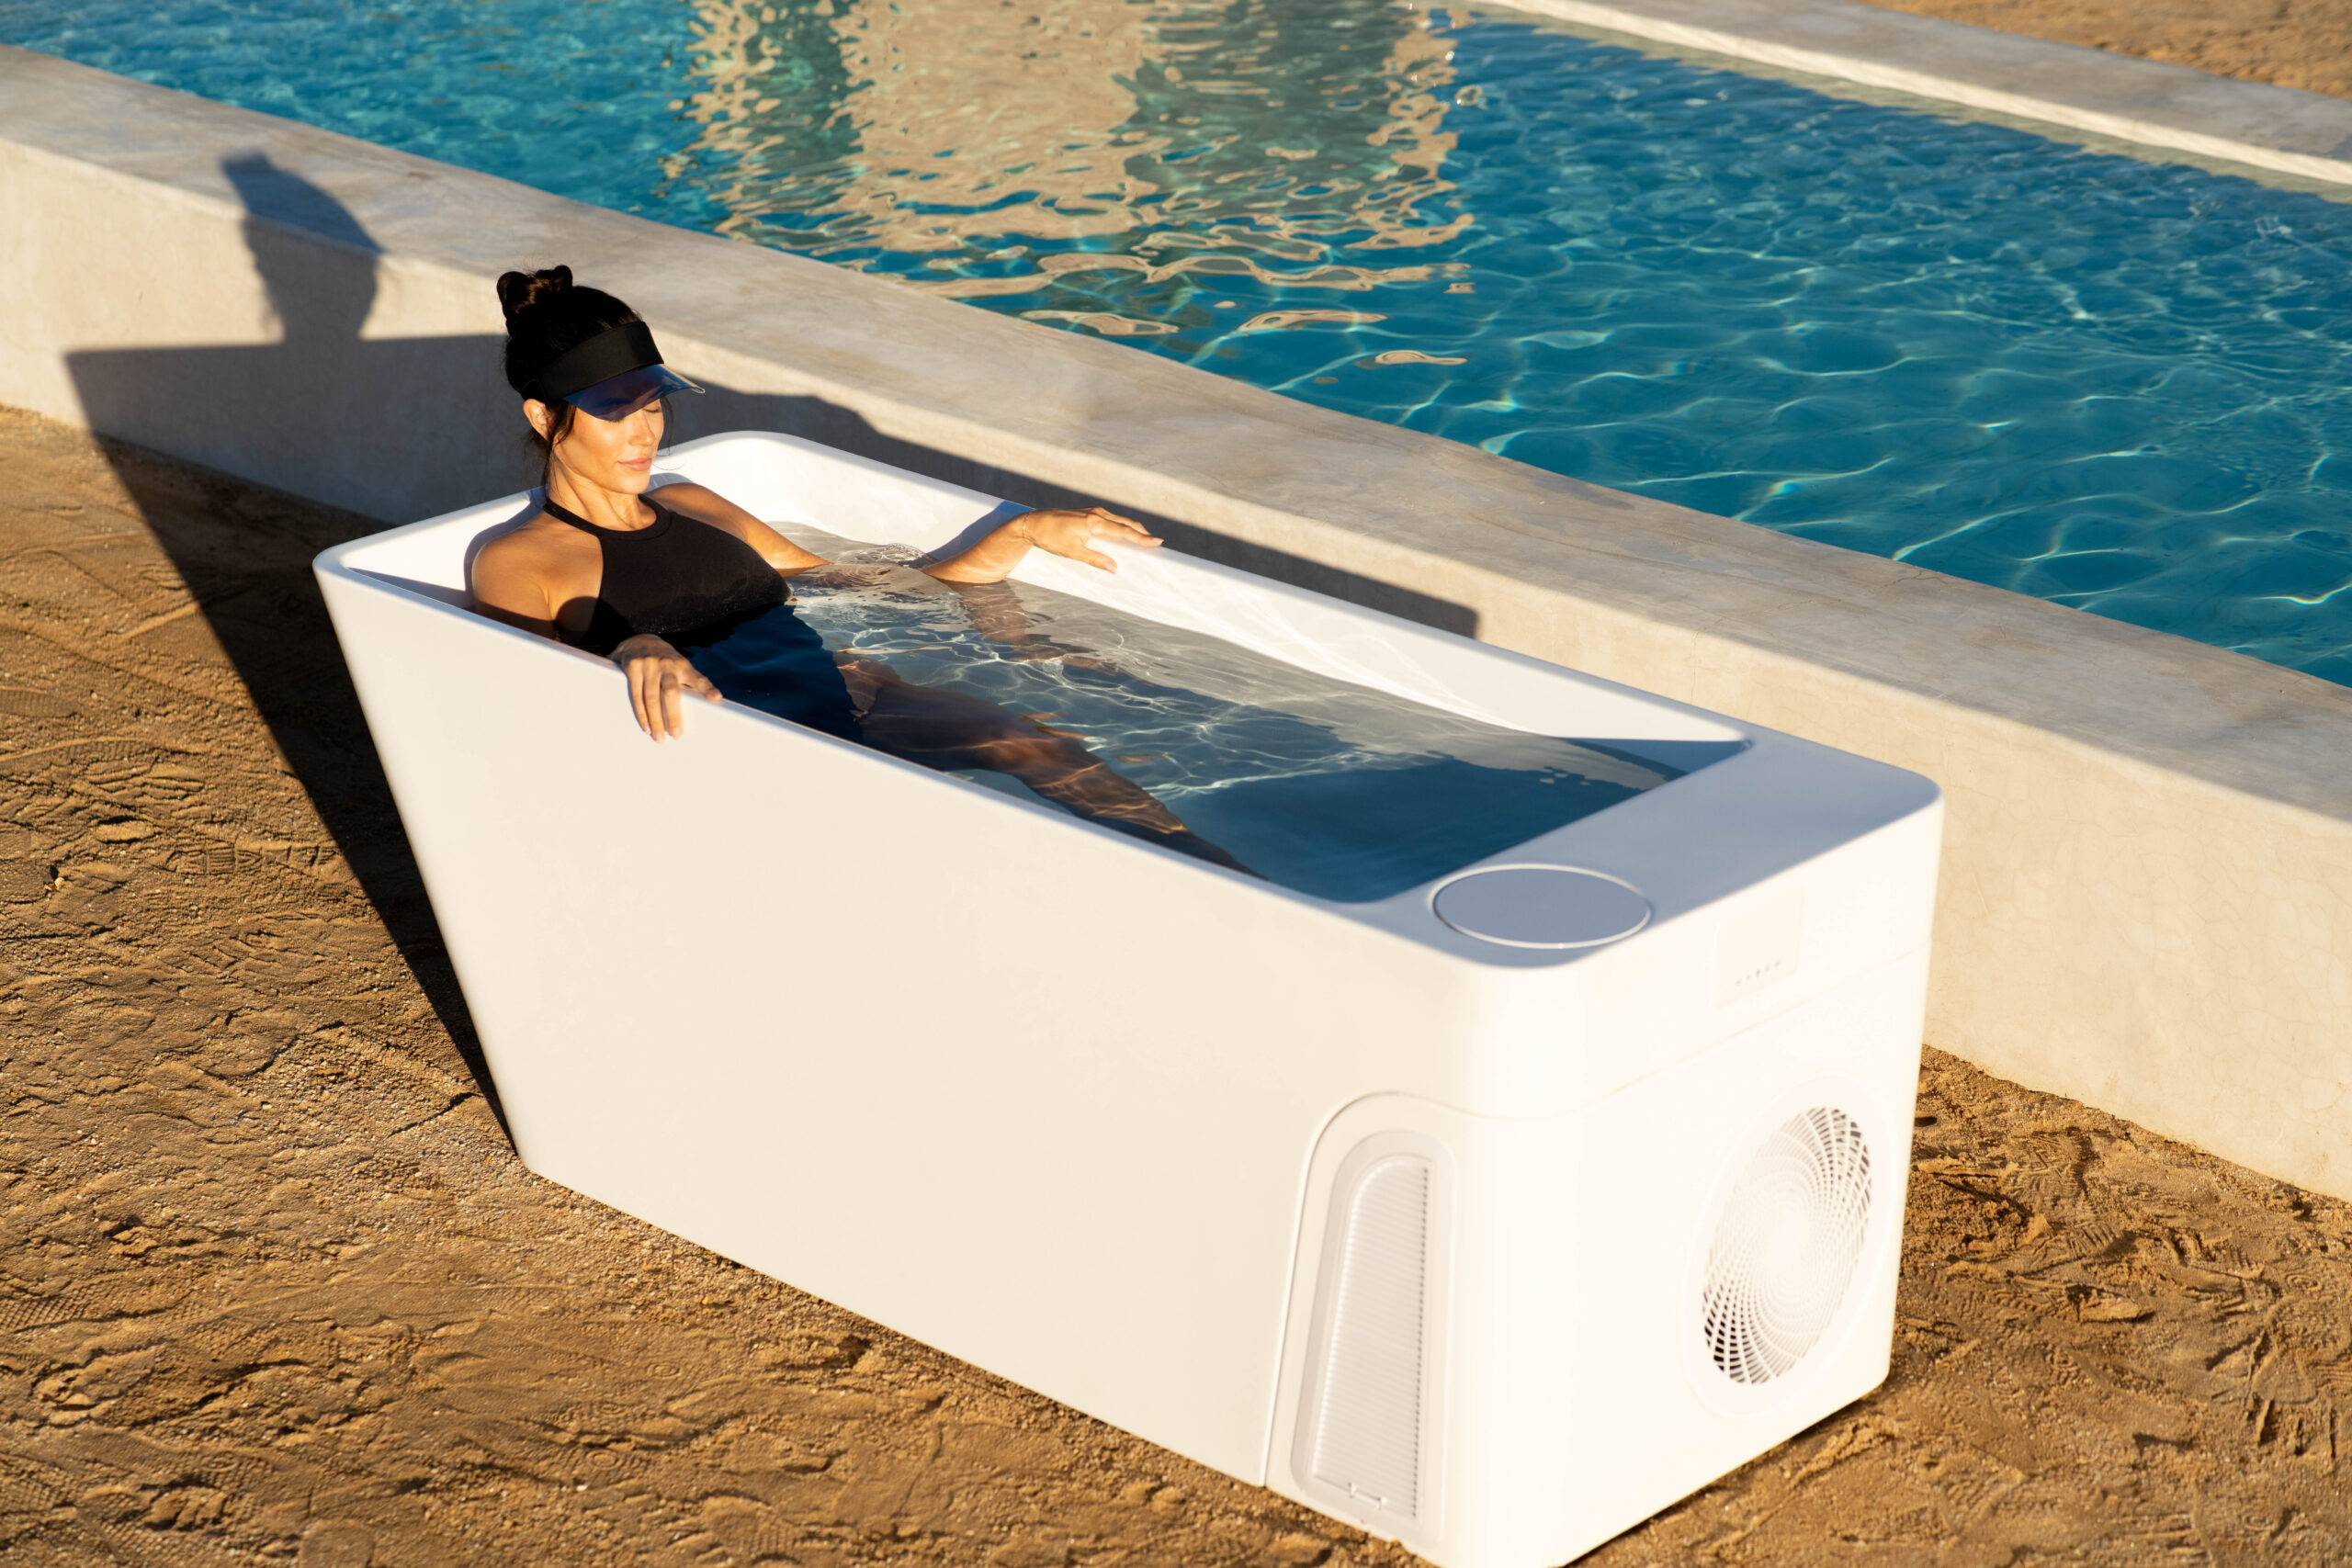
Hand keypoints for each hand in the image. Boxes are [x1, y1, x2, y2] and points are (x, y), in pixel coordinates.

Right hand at [612, 634, 719, 741]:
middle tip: (677, 735)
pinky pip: (636, 694)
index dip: (707, 689)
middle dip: (674, 716)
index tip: (717, 698)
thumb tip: (706, 706)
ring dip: (656, 720)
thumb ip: (688, 683)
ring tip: (659, 736)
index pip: (698, 678)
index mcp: (683, 666)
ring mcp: (649, 664)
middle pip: (671, 693)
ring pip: (652, 697)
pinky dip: (641, 712)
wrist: (639, 639)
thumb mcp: (679, 666)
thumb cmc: (665, 661)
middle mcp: (667, 664)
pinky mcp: (633, 666)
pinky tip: (646, 725)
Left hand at [1014, 507, 1161, 572]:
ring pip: (1119, 519)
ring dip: (1131, 528)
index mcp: (1094, 522)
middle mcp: (1097, 514)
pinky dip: (1121, 526)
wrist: (1032, 523)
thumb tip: (1115, 568)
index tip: (1157, 541)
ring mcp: (1093, 511)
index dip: (1141, 538)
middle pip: (1125, 523)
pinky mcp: (1088, 512)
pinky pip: (1111, 519)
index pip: (1124, 531)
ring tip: (1144, 538)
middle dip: (1141, 532)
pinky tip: (1123, 532)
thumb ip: (1095, 559)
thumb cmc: (1050, 537)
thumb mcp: (1072, 552)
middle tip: (1156, 542)